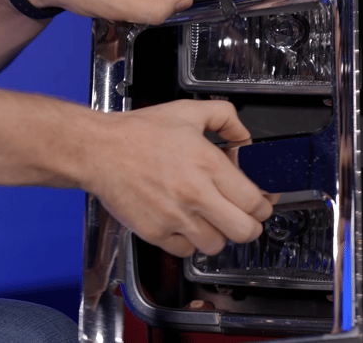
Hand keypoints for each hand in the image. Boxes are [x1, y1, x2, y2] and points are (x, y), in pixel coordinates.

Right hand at [81, 100, 272, 256]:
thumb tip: (244, 137)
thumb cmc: (139, 132)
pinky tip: (185, 224)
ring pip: (216, 245)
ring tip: (210, 221)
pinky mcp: (155, 233)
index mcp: (208, 164)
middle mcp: (195, 194)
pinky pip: (186, 251)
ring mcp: (174, 218)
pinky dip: (189, 242)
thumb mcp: (189, 111)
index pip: (254, 202)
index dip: (264, 206)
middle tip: (244, 219)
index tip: (261, 205)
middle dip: (250, 227)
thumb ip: (226, 117)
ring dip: (218, 235)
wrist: (98, 150)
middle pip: (244, 231)